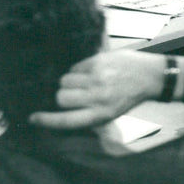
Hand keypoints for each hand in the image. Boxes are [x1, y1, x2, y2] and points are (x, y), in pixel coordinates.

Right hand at [29, 50, 168, 129]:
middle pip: (61, 97)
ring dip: (70, 81)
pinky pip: (75, 66)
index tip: (33, 118)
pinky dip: (79, 69)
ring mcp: (97, 78)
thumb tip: (61, 111)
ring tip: (85, 81)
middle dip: (62, 95)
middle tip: (75, 93)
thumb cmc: (128, 97)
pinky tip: (92, 70)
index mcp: (100, 115)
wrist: (150, 76)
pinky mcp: (98, 62)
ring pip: (65, 80)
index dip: (47, 120)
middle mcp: (97, 98)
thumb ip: (89, 114)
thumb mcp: (111, 113)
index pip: (67, 121)